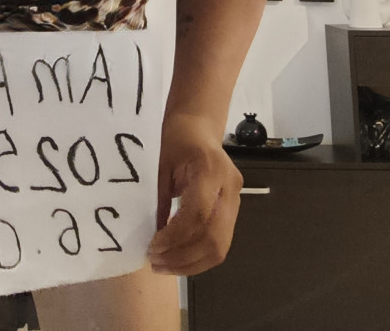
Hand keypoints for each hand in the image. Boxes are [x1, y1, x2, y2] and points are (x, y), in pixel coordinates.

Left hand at [147, 112, 242, 275]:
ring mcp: (236, 198)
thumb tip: (154, 238)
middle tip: (156, 263)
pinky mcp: (235, 207)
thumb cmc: (177, 138)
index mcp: (210, 169)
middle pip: (214, 237)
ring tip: (164, 265)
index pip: (198, 215)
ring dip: (192, 263)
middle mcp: (229, 186)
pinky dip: (200, 256)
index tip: (153, 247)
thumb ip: (161, 201)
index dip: (175, 237)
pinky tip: (179, 257)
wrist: (199, 125)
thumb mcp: (162, 164)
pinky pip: (221, 241)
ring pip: (221, 246)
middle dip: (184, 257)